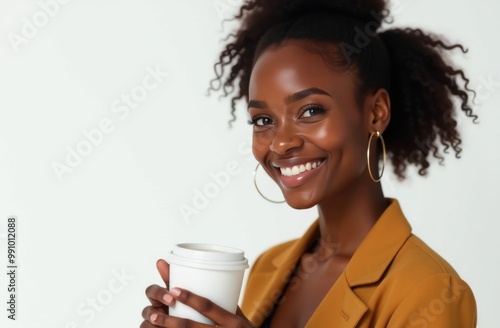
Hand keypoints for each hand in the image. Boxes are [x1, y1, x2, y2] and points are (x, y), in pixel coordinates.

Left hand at [140, 259, 254, 327]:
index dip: (190, 298)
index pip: (208, 307)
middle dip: (169, 321)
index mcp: (233, 322)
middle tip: (154, 314)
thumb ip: (224, 304)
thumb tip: (204, 278)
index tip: (173, 289)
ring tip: (153, 324)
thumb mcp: (240, 317)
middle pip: (191, 326)